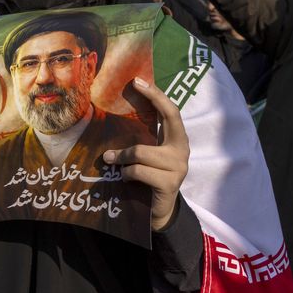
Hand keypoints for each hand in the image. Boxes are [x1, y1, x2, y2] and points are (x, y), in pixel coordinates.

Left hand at [103, 77, 190, 231]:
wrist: (158, 212)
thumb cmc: (149, 178)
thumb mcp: (147, 155)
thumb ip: (141, 138)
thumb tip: (116, 113)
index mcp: (178, 140)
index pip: (171, 111)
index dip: (157, 94)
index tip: (138, 81)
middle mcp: (182, 150)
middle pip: (166, 119)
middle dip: (150, 100)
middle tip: (130, 89)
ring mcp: (178, 167)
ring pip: (141, 151)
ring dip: (121, 157)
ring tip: (110, 160)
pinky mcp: (169, 183)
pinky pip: (138, 171)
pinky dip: (126, 174)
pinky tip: (124, 179)